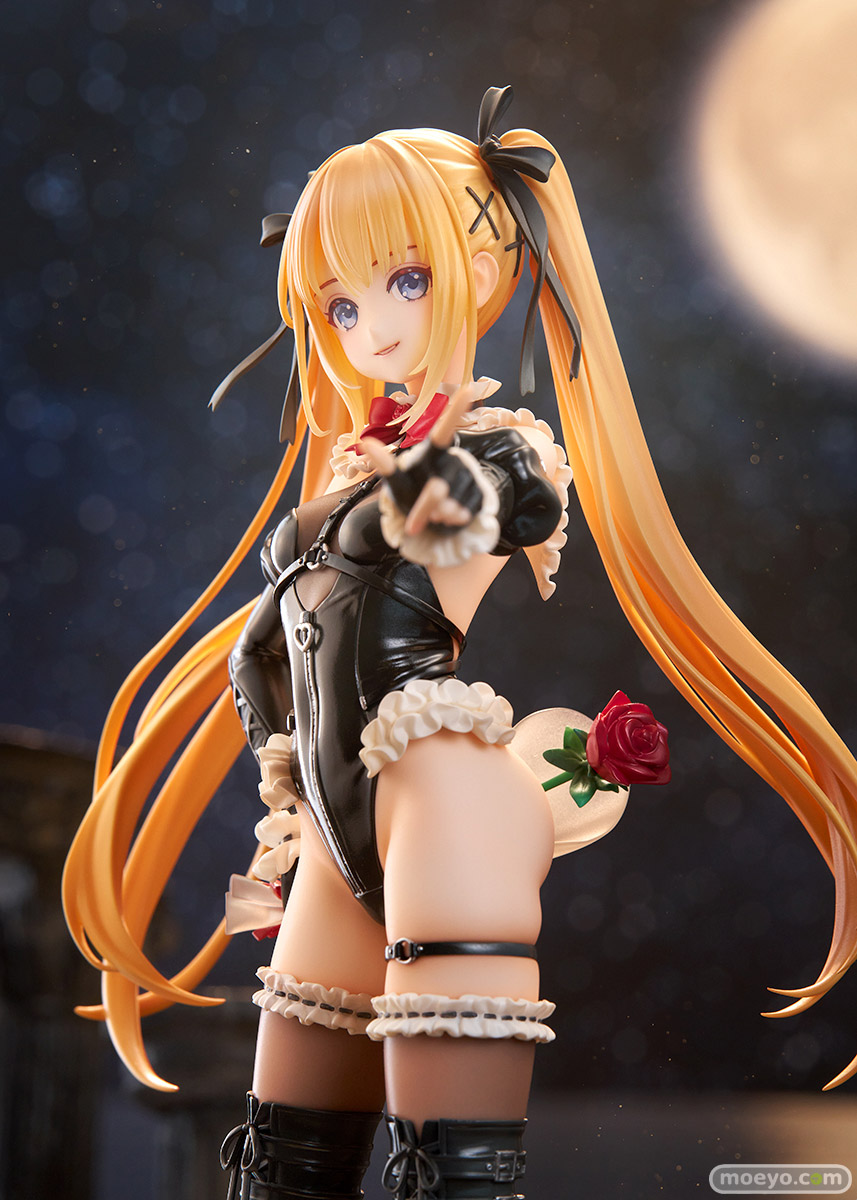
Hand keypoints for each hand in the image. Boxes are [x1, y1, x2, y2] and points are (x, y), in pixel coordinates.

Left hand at [359, 380, 489, 535]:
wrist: (435, 517)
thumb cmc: (412, 493)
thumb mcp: (397, 485)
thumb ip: (390, 470)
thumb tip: (375, 447)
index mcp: (432, 453)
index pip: (444, 432)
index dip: (455, 412)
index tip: (468, 389)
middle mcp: (452, 460)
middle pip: (438, 487)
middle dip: (426, 506)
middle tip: (420, 517)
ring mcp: (467, 478)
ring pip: (452, 502)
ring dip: (439, 516)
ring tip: (435, 515)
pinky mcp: (479, 494)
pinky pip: (466, 511)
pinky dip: (454, 520)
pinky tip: (451, 517)